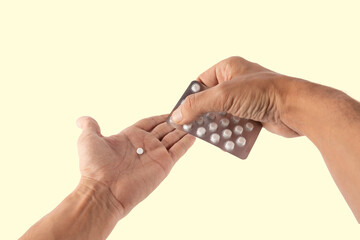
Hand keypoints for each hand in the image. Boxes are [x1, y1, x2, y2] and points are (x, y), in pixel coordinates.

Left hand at [76, 114, 194, 215]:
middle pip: (164, 129)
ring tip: (196, 119)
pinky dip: (188, 142)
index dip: (160, 116)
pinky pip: (179, 150)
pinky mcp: (164, 165)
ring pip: (174, 138)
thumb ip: (90, 127)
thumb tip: (81, 119)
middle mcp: (144, 145)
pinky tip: (195, 133)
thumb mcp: (89, 140)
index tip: (171, 110)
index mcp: (130, 137)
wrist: (103, 190)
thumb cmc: (94, 167)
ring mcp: (155, 155)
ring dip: (184, 129)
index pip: (149, 122)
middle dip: (175, 121)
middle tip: (188, 111)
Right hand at [171, 56, 300, 136]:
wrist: (295, 108)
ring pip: (223, 115)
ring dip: (220, 127)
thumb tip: (177, 115)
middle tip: (197, 130)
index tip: (182, 115)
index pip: (200, 83)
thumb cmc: (263, 92)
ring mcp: (246, 97)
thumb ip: (197, 105)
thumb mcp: (223, 96)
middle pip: (210, 101)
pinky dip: (233, 132)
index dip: (190, 99)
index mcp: (228, 68)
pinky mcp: (254, 113)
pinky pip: (236, 124)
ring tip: (218, 137)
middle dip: (205, 117)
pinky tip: (232, 140)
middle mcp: (236, 81)